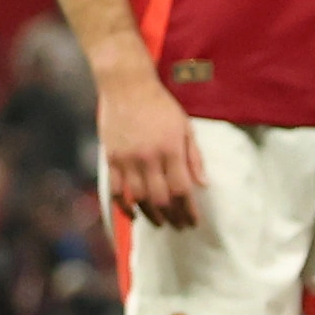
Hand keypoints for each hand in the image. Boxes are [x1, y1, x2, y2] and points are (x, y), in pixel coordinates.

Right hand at [94, 53, 208, 228]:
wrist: (126, 86)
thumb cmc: (160, 105)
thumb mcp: (185, 126)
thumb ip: (194, 156)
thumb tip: (203, 184)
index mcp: (171, 149)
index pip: (182, 189)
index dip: (189, 210)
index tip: (194, 222)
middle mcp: (148, 157)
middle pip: (161, 198)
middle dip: (173, 217)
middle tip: (180, 227)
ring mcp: (127, 159)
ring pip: (138, 198)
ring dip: (151, 215)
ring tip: (162, 224)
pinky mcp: (111, 158)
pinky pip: (116, 190)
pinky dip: (124, 207)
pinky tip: (133, 215)